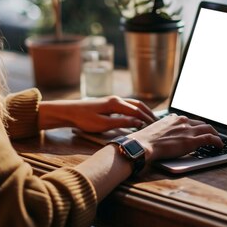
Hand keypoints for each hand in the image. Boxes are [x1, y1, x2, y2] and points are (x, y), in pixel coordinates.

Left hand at [38, 96, 156, 131]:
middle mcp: (116, 99)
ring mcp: (113, 100)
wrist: (68, 112)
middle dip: (149, 113)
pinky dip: (136, 110)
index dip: (147, 119)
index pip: (137, 110)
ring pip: (133, 103)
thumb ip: (121, 122)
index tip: (155, 127)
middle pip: (138, 104)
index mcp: (116, 103)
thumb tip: (137, 122)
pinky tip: (137, 117)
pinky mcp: (109, 103)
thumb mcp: (103, 124)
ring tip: (151, 119)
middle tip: (158, 123)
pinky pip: (128, 105)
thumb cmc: (84, 119)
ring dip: (143, 111)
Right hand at [129, 114, 222, 161]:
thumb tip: (166, 135)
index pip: (190, 120)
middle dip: (208, 129)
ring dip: (215, 135)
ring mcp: (188, 130)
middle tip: (212, 135)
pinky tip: (220, 146)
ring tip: (218, 141)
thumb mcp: (155, 130)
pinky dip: (217, 142)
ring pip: (209, 129)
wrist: (143, 144)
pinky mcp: (192, 141)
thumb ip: (164, 130)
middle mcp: (183, 121)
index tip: (199, 130)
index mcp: (174, 118)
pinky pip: (210, 139)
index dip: (197, 126)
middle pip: (202, 124)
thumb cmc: (145, 141)